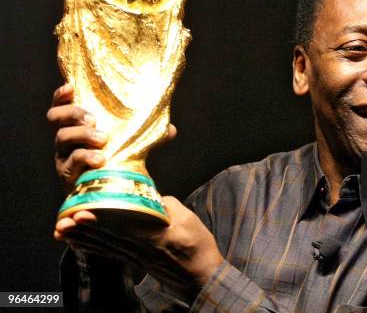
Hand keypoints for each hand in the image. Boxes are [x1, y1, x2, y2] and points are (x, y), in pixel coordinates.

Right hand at [47, 83, 177, 189]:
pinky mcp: (67, 173)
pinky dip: (85, 157)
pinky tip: (100, 159)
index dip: (62, 95)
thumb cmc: (117, 160)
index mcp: (78, 124)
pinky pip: (71, 161)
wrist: (110, 191)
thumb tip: (171, 129)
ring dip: (82, 135)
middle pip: (55, 117)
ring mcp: (64, 155)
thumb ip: (150, 135)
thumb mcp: (133, 143)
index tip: (71, 87)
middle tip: (93, 120)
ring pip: (62, 137)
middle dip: (73, 114)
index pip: (62, 104)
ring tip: (102, 140)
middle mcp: (66, 137)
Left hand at [55, 196, 223, 294]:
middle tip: (63, 219)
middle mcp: (140, 248)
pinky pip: (109, 253)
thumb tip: (150, 195)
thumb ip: (167, 205)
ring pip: (105, 245)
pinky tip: (78, 243)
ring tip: (63, 230)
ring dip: (83, 237)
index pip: (122, 226)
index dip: (100, 220)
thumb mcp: (188, 219)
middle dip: (84, 228)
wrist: (200, 274)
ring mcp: (136, 256)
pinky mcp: (135, 261)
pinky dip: (92, 248)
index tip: (82, 212)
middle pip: (107, 236)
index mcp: (154, 235)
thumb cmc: (197, 245)